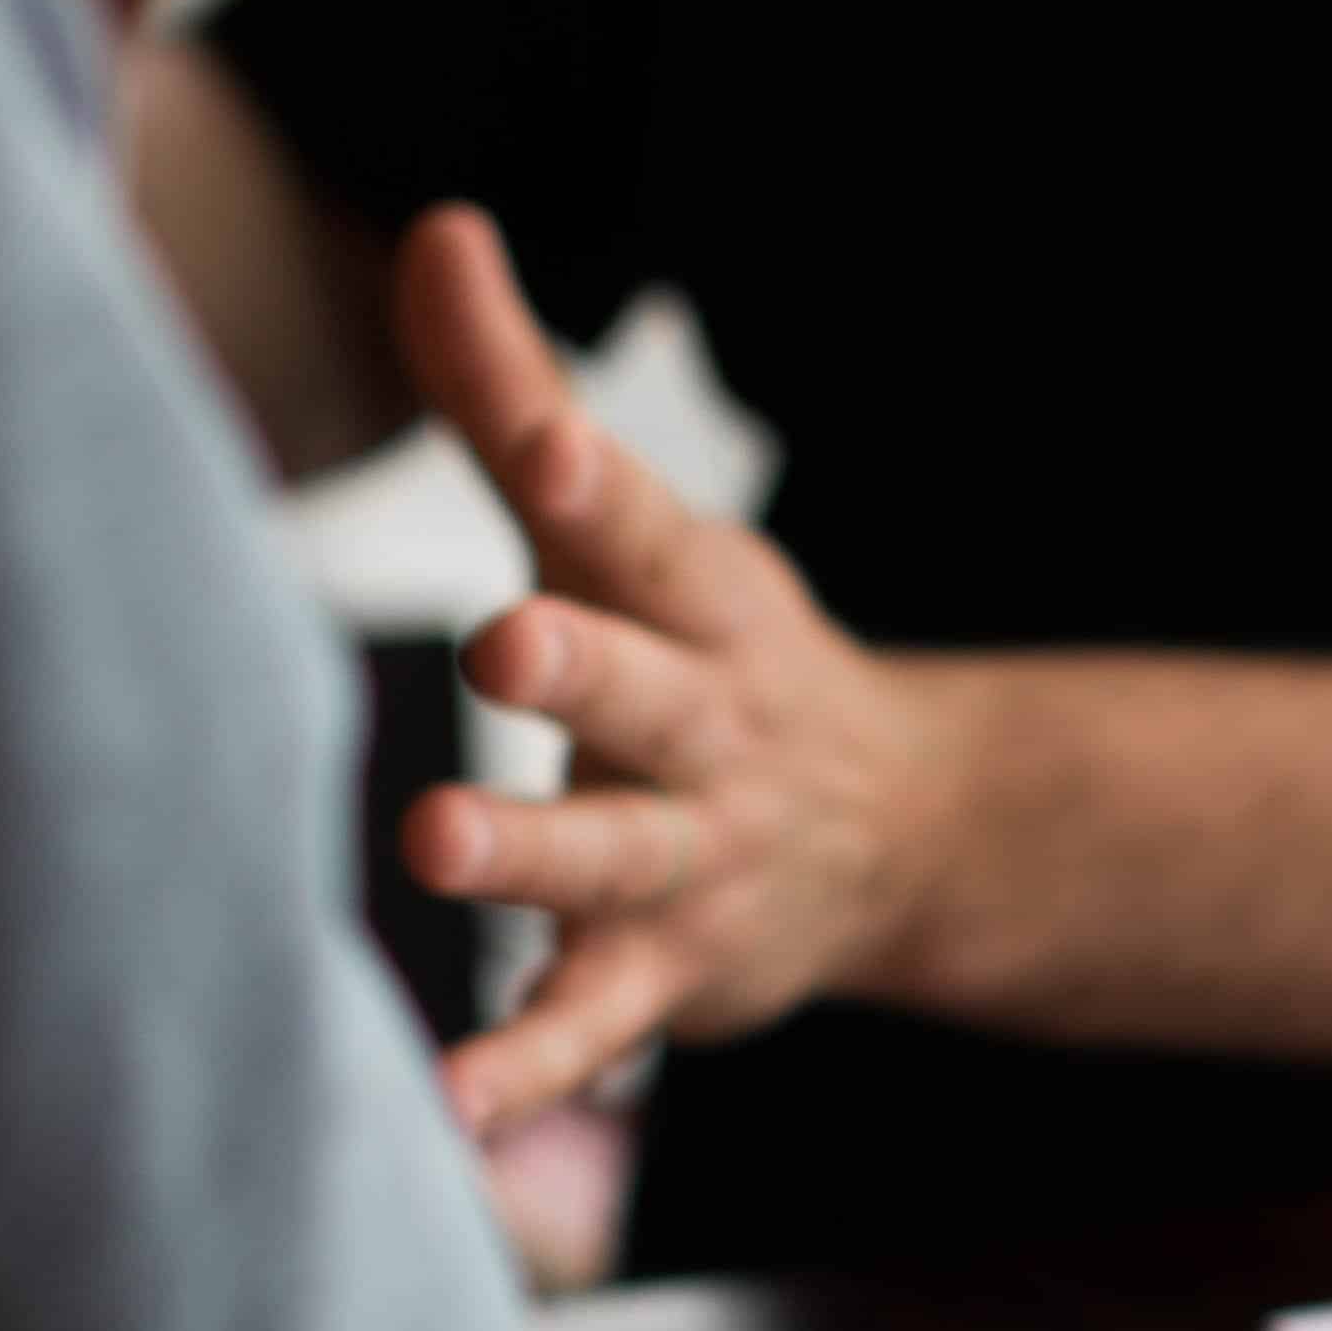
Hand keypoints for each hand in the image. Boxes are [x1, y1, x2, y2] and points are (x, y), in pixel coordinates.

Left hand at [391, 209, 966, 1132]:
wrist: (894, 839)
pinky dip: (526, 1068)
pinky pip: (592, 1026)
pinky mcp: (667, 975)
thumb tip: (436, 226)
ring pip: (613, 859)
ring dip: (530, 854)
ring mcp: (693, 858)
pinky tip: (448, 1105)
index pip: (642, 531)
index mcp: (692, 601)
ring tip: (437, 844)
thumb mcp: (624, 529)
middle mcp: (702, 727)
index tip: (550, 445)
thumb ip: (511, 394)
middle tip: (505, 640)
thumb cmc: (701, 656)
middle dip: (579, 665)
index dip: (595, 482)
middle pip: (640, 689)